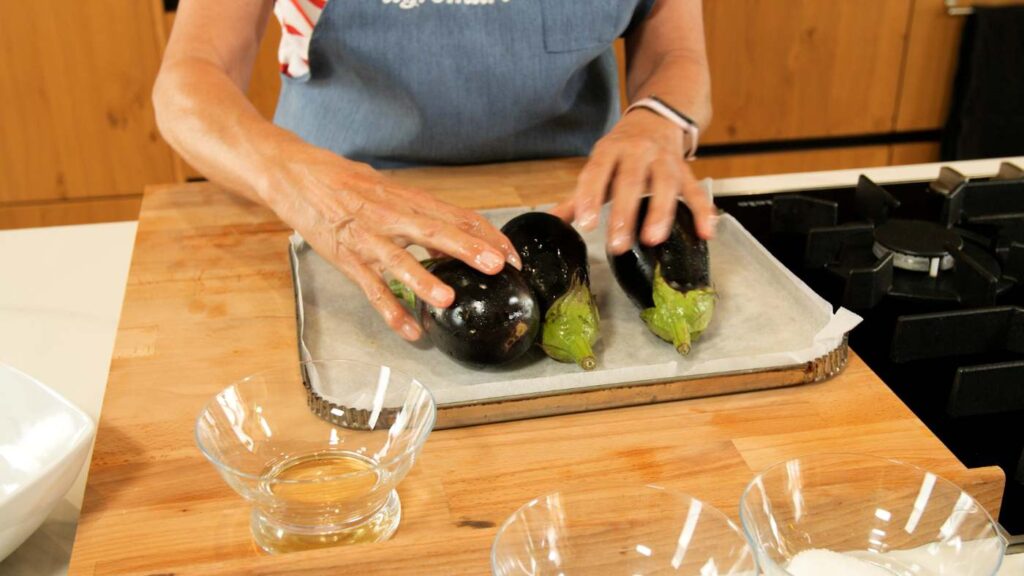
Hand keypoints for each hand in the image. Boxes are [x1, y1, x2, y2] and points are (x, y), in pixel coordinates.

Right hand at [261, 144, 520, 340]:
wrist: (291, 172)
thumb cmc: (341, 180)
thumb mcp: (386, 187)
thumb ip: (416, 208)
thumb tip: (450, 226)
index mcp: (406, 198)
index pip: (456, 215)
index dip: (486, 235)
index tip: (511, 255)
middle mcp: (390, 215)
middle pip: (435, 231)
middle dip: (468, 249)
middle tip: (497, 266)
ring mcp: (365, 238)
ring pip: (398, 260)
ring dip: (424, 280)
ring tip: (447, 299)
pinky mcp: (344, 257)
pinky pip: (369, 288)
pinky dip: (388, 310)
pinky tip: (409, 331)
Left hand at [551, 111, 715, 252]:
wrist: (656, 118)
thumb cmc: (622, 150)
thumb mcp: (599, 164)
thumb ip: (579, 196)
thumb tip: (553, 220)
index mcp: (609, 150)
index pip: (597, 173)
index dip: (591, 198)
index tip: (587, 224)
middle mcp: (637, 151)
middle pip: (631, 181)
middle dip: (625, 212)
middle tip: (618, 243)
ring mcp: (664, 159)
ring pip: (665, 183)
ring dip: (660, 211)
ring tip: (653, 238)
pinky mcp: (685, 170)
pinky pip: (695, 190)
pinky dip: (702, 211)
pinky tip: (705, 232)